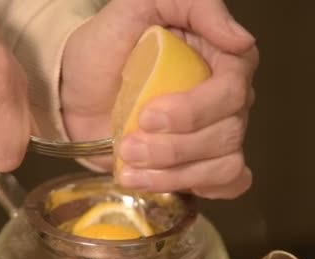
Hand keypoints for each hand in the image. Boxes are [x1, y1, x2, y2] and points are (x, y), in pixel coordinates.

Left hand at [61, 0, 258, 198]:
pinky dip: (194, 185)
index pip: (232, 89)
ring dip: (174, 173)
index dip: (194, 110)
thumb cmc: (105, 48)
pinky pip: (225, 184)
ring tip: (130, 164)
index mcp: (219, 58)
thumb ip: (193, 5)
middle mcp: (225, 98)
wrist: (74, 89)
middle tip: (130, 144)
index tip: (148, 116)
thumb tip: (241, 40)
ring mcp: (214, 133)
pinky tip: (157, 179)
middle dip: (174, 147)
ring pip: (223, 165)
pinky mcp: (199, 162)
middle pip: (228, 133)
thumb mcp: (139, 6)